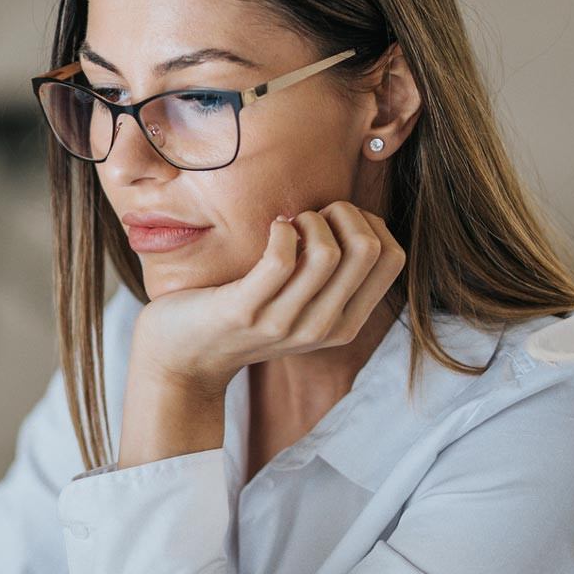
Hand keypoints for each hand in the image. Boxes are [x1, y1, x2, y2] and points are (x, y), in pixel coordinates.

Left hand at [130, 201, 406, 395]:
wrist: (181, 359)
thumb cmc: (242, 316)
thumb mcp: (300, 305)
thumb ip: (332, 277)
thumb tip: (357, 219)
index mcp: (345, 324)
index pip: (393, 258)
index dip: (370, 223)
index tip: (335, 221)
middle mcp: (323, 328)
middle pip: (368, 249)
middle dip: (344, 214)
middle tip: (310, 217)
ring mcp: (285, 323)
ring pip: (328, 252)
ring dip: (310, 220)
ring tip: (288, 223)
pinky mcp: (245, 312)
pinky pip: (281, 259)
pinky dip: (280, 231)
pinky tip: (271, 229)